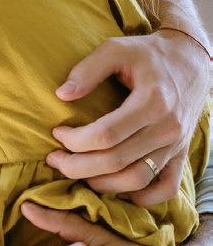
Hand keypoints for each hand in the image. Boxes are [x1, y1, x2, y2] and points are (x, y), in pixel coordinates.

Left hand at [47, 31, 209, 203]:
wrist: (191, 60)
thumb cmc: (148, 54)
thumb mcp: (116, 49)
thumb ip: (88, 70)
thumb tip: (61, 95)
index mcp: (153, 102)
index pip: (106, 135)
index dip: (76, 140)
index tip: (57, 133)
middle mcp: (167, 128)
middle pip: (117, 161)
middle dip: (78, 166)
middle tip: (55, 159)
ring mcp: (176, 144)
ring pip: (137, 180)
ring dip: (102, 183)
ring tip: (77, 173)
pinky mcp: (181, 153)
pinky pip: (166, 188)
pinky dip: (141, 197)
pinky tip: (116, 189)